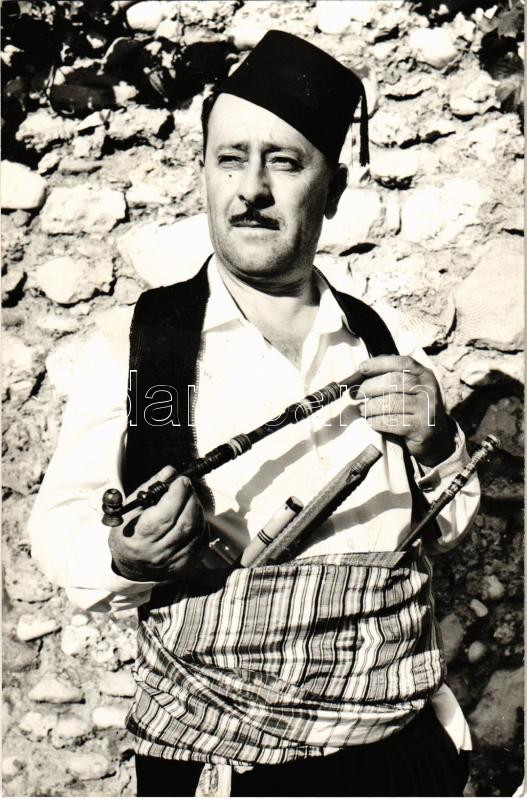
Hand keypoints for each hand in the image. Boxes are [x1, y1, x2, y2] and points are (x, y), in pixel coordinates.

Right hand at [109, 466, 206, 581]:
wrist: (131, 565)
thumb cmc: (129, 534)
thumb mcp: (131, 509)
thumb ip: (151, 488)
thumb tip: (170, 472)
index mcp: (140, 537)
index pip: (165, 515)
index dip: (178, 494)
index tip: (181, 481)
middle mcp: (157, 552)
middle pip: (185, 522)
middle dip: (190, 499)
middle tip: (187, 488)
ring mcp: (173, 561)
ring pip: (196, 530)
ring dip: (197, 510)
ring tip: (189, 501)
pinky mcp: (185, 565)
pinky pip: (202, 541)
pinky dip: (201, 524)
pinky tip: (193, 517)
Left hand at [356, 355, 455, 466]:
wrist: (434, 438)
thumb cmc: (413, 410)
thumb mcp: (409, 390)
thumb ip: (391, 379)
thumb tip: (361, 373)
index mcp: (425, 375)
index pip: (402, 363)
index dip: (380, 363)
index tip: (361, 368)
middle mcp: (429, 389)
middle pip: (394, 382)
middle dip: (369, 387)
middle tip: (355, 394)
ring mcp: (427, 409)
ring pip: (391, 403)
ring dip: (370, 407)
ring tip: (362, 410)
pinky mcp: (421, 427)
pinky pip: (392, 422)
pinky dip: (377, 421)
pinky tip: (371, 421)